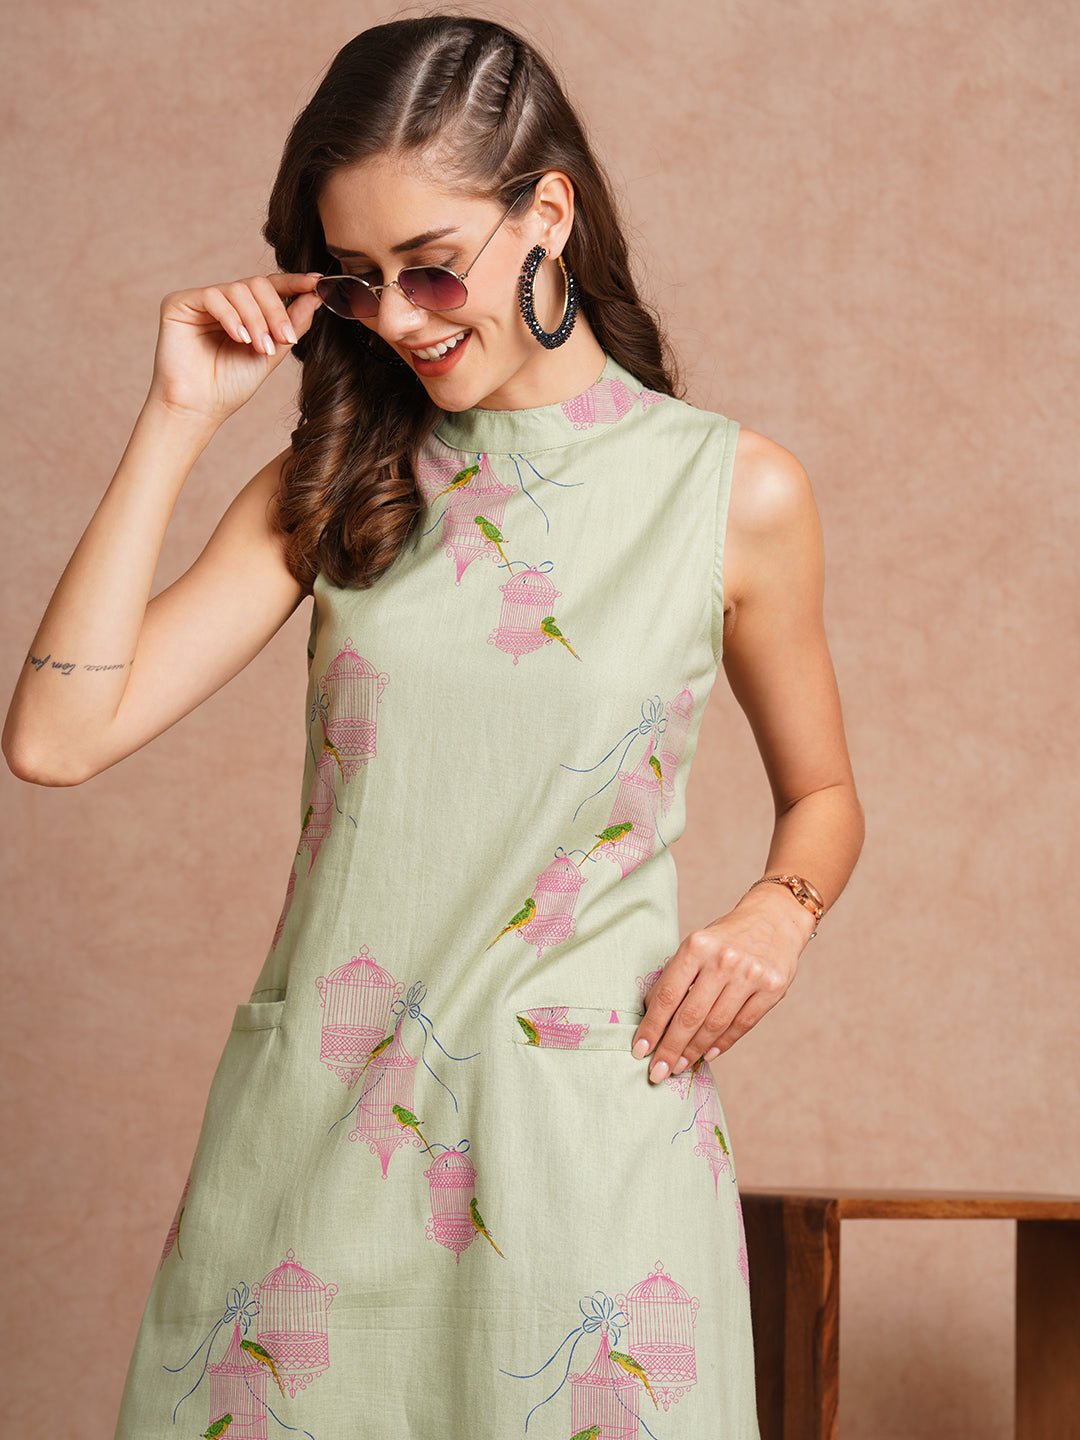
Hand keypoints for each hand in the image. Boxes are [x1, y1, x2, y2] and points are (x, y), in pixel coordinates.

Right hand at [147, 273, 323, 423]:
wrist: (199, 408)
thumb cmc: (230, 386)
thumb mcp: (271, 353)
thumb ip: (292, 324)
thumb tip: (316, 296)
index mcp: (244, 311)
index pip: (270, 287)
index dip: (294, 283)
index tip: (317, 282)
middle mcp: (223, 301)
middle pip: (257, 284)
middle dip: (275, 312)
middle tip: (284, 339)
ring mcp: (201, 300)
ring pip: (238, 290)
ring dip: (256, 320)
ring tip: (259, 347)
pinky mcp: (179, 303)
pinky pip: (213, 296)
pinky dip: (231, 316)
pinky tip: (239, 338)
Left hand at [631, 885, 813, 1082]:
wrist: (775, 916)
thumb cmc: (726, 936)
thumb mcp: (697, 944)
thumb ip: (677, 976)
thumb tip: (652, 1016)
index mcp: (697, 945)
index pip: (668, 995)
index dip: (652, 1027)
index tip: (639, 1050)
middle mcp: (723, 960)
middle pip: (690, 1015)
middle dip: (669, 1048)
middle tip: (656, 1072)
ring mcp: (750, 974)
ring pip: (715, 1024)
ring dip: (693, 1050)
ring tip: (678, 1066)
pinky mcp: (773, 988)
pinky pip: (742, 1024)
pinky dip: (722, 1043)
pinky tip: (706, 1054)